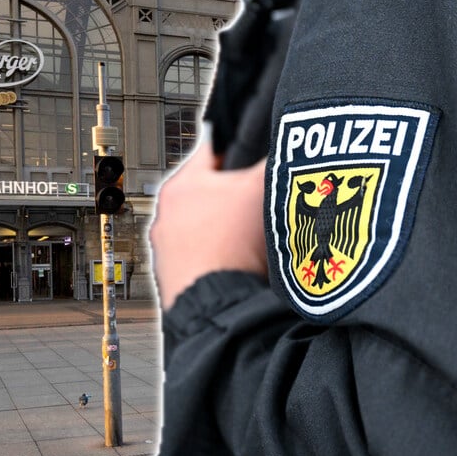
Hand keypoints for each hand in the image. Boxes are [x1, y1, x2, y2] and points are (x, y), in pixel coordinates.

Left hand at [150, 140, 268, 310]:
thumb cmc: (229, 245)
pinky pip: (211, 259)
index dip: (244, 151)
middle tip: (267, 201)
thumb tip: (290, 149)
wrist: (217, 306)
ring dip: (235, 232)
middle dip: (241, 196)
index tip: (261, 158)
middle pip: (213, 194)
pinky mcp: (180, 280)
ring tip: (259, 239)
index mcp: (179, 186)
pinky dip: (228, 260)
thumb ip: (273, 162)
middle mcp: (166, 217)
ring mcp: (170, 252)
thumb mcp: (261, 189)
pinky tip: (247, 265)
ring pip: (211, 229)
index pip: (214, 151)